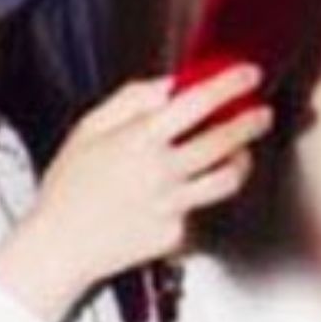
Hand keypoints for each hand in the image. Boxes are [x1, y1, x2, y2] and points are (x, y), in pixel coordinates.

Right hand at [0, 63, 272, 321]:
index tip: (247, 75)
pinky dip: (200, 197)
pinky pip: (199, 210)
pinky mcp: (175, 234)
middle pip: (223, 141)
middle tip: (260, 114)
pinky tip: (190, 190)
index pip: (197, 102)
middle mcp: (161, 172)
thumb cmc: (68, 190)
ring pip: (226, 179)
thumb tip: (167, 86)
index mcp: (140, 140)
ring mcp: (171, 206)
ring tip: (241, 153)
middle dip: (250, 122)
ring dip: (241, 161)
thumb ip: (130, 101)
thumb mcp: (88, 129)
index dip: (229, 84)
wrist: (60, 247)